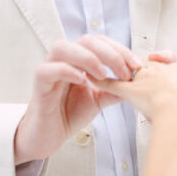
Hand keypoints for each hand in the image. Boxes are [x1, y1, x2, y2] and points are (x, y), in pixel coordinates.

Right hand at [14, 36, 141, 162]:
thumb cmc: (70, 112)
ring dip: (88, 58)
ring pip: (64, 47)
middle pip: (86, 40)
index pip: (101, 42)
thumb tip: (138, 81)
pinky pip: (49, 69)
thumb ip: (115, 88)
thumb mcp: (99, 99)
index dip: (120, 50)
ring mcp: (49, 67)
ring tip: (103, 75)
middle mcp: (64, 58)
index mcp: (79, 58)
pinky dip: (67, 70)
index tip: (137, 65)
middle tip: (124, 72)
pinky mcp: (39, 82)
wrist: (50, 135)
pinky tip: (82, 80)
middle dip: (110, 53)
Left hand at [96, 59, 176, 123]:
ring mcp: (145, 79)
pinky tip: (91, 78)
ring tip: (105, 64)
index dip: (162, 60)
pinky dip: (100, 81)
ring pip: (127, 69)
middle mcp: (161, 69)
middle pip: (145, 62)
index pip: (169, 61)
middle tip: (125, 60)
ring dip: (116, 67)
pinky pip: (112, 84)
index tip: (155, 59)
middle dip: (135, 62)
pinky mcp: (131, 91)